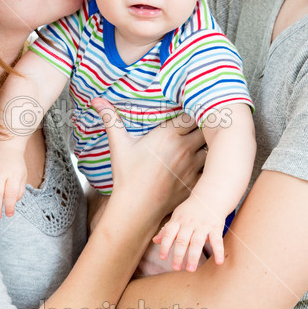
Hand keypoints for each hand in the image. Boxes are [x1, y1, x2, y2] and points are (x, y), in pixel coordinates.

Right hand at [92, 100, 205, 226]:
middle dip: (205, 127)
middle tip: (201, 126)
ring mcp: (192, 167)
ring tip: (203, 145)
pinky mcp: (196, 183)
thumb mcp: (119, 145)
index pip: (193, 114)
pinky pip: (210, 169)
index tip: (192, 111)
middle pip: (206, 129)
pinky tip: (203, 165)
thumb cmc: (127, 175)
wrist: (136, 208)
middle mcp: (184, 148)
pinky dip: (209, 166)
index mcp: (168, 135)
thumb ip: (111, 119)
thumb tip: (96, 100)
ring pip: (211, 149)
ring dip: (208, 146)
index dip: (195, 111)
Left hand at [152, 195, 225, 271]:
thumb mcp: (177, 217)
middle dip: (178, 254)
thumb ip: (167, 229)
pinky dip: (218, 251)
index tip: (162, 257)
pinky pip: (217, 241)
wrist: (211, 197)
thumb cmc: (191, 210)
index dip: (165, 245)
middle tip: (175, 268)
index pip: (169, 233)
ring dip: (193, 256)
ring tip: (190, 269)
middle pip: (182, 240)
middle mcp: (190, 223)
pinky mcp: (216, 227)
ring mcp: (203, 225)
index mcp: (179, 221)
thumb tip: (155, 240)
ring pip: (197, 242)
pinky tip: (219, 262)